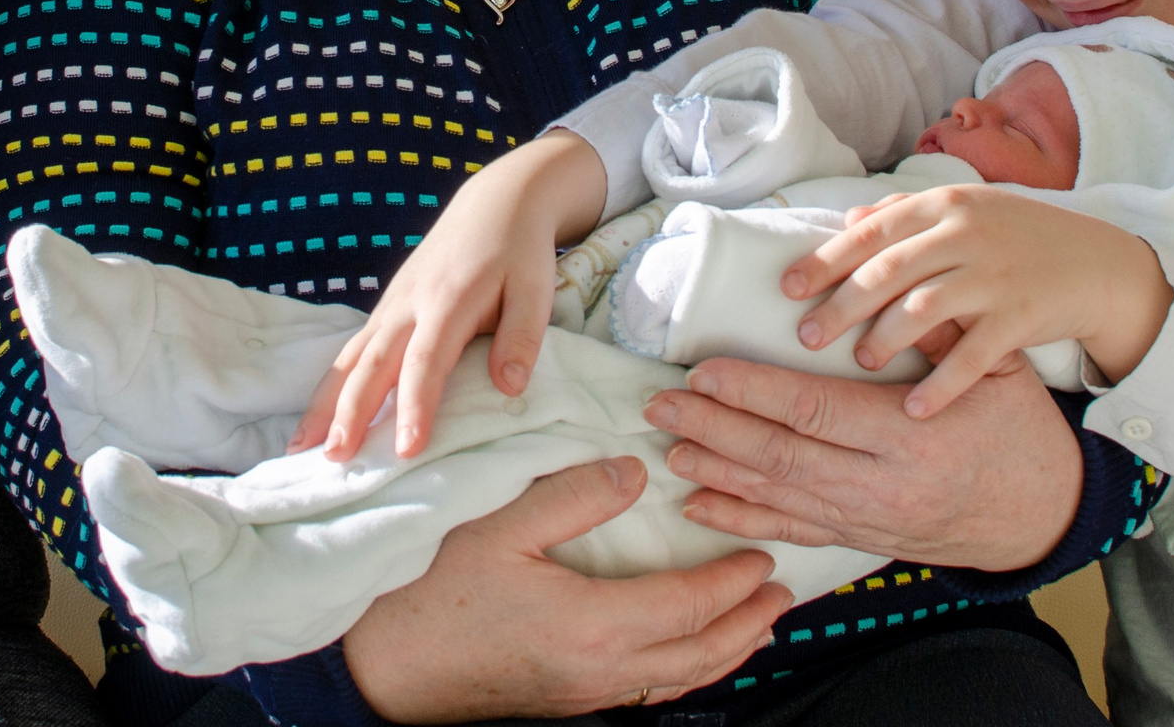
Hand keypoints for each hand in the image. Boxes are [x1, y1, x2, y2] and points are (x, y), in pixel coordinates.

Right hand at [291, 132, 605, 458]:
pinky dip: (330, 385)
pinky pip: (351, 350)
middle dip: (350, 412)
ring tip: (302, 447)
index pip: (426, 362)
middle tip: (335, 458)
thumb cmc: (519, 251)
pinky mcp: (385, 307)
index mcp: (448, 300)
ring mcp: (391, 304)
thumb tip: (508, 388)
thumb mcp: (536, 288)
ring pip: (350, 358)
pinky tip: (316, 417)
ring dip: (325, 402)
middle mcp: (410, 304)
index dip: (414, 406)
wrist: (494, 204)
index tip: (407, 450)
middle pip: (373, 363)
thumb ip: (522, 337)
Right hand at [341, 458, 792, 721]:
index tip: (763, 557)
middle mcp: (604, 669)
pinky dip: (689, 671)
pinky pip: (652, 689)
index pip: (690, 605)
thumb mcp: (500, 525)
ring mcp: (588, 692)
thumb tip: (632, 473)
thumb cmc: (435, 594)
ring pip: (681, 679)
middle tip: (783, 595)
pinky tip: (688, 656)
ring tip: (758, 628)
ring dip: (728, 653)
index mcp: (596, 625)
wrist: (390, 670)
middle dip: (750, 625)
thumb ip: (571, 495)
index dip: (733, 582)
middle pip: (702, 654)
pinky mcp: (571, 699)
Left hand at [645, 357, 1080, 571]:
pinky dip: (742, 519)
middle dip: (714, 428)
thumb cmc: (1020, 434)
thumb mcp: (1000, 373)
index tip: (705, 370)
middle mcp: (882, 485)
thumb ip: (943, 332)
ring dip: (717, 471)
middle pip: (781, 456)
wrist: (1044, 517)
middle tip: (660, 402)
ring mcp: (868, 519)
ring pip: (778, 496)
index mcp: (910, 438)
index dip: (754, 392)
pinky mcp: (860, 539)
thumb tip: (892, 285)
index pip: (816, 411)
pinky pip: (792, 531)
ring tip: (669, 444)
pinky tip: (699, 505)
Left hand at [781, 185, 1173, 415]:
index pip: (871, 232)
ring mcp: (994, 275)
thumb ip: (906, 217)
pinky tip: (914, 409)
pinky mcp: (1021, 317)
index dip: (825, 260)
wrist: (1097, 262)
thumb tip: (849, 220)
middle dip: (841, 305)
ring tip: (858, 363)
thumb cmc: (1016, 239)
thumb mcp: (963, 213)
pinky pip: (973, 355)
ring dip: (884, 338)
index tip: (786, 288)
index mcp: (942, 206)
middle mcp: (964, 235)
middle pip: (887, 270)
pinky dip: (941, 383)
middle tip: (805, 335)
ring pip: (923, 308)